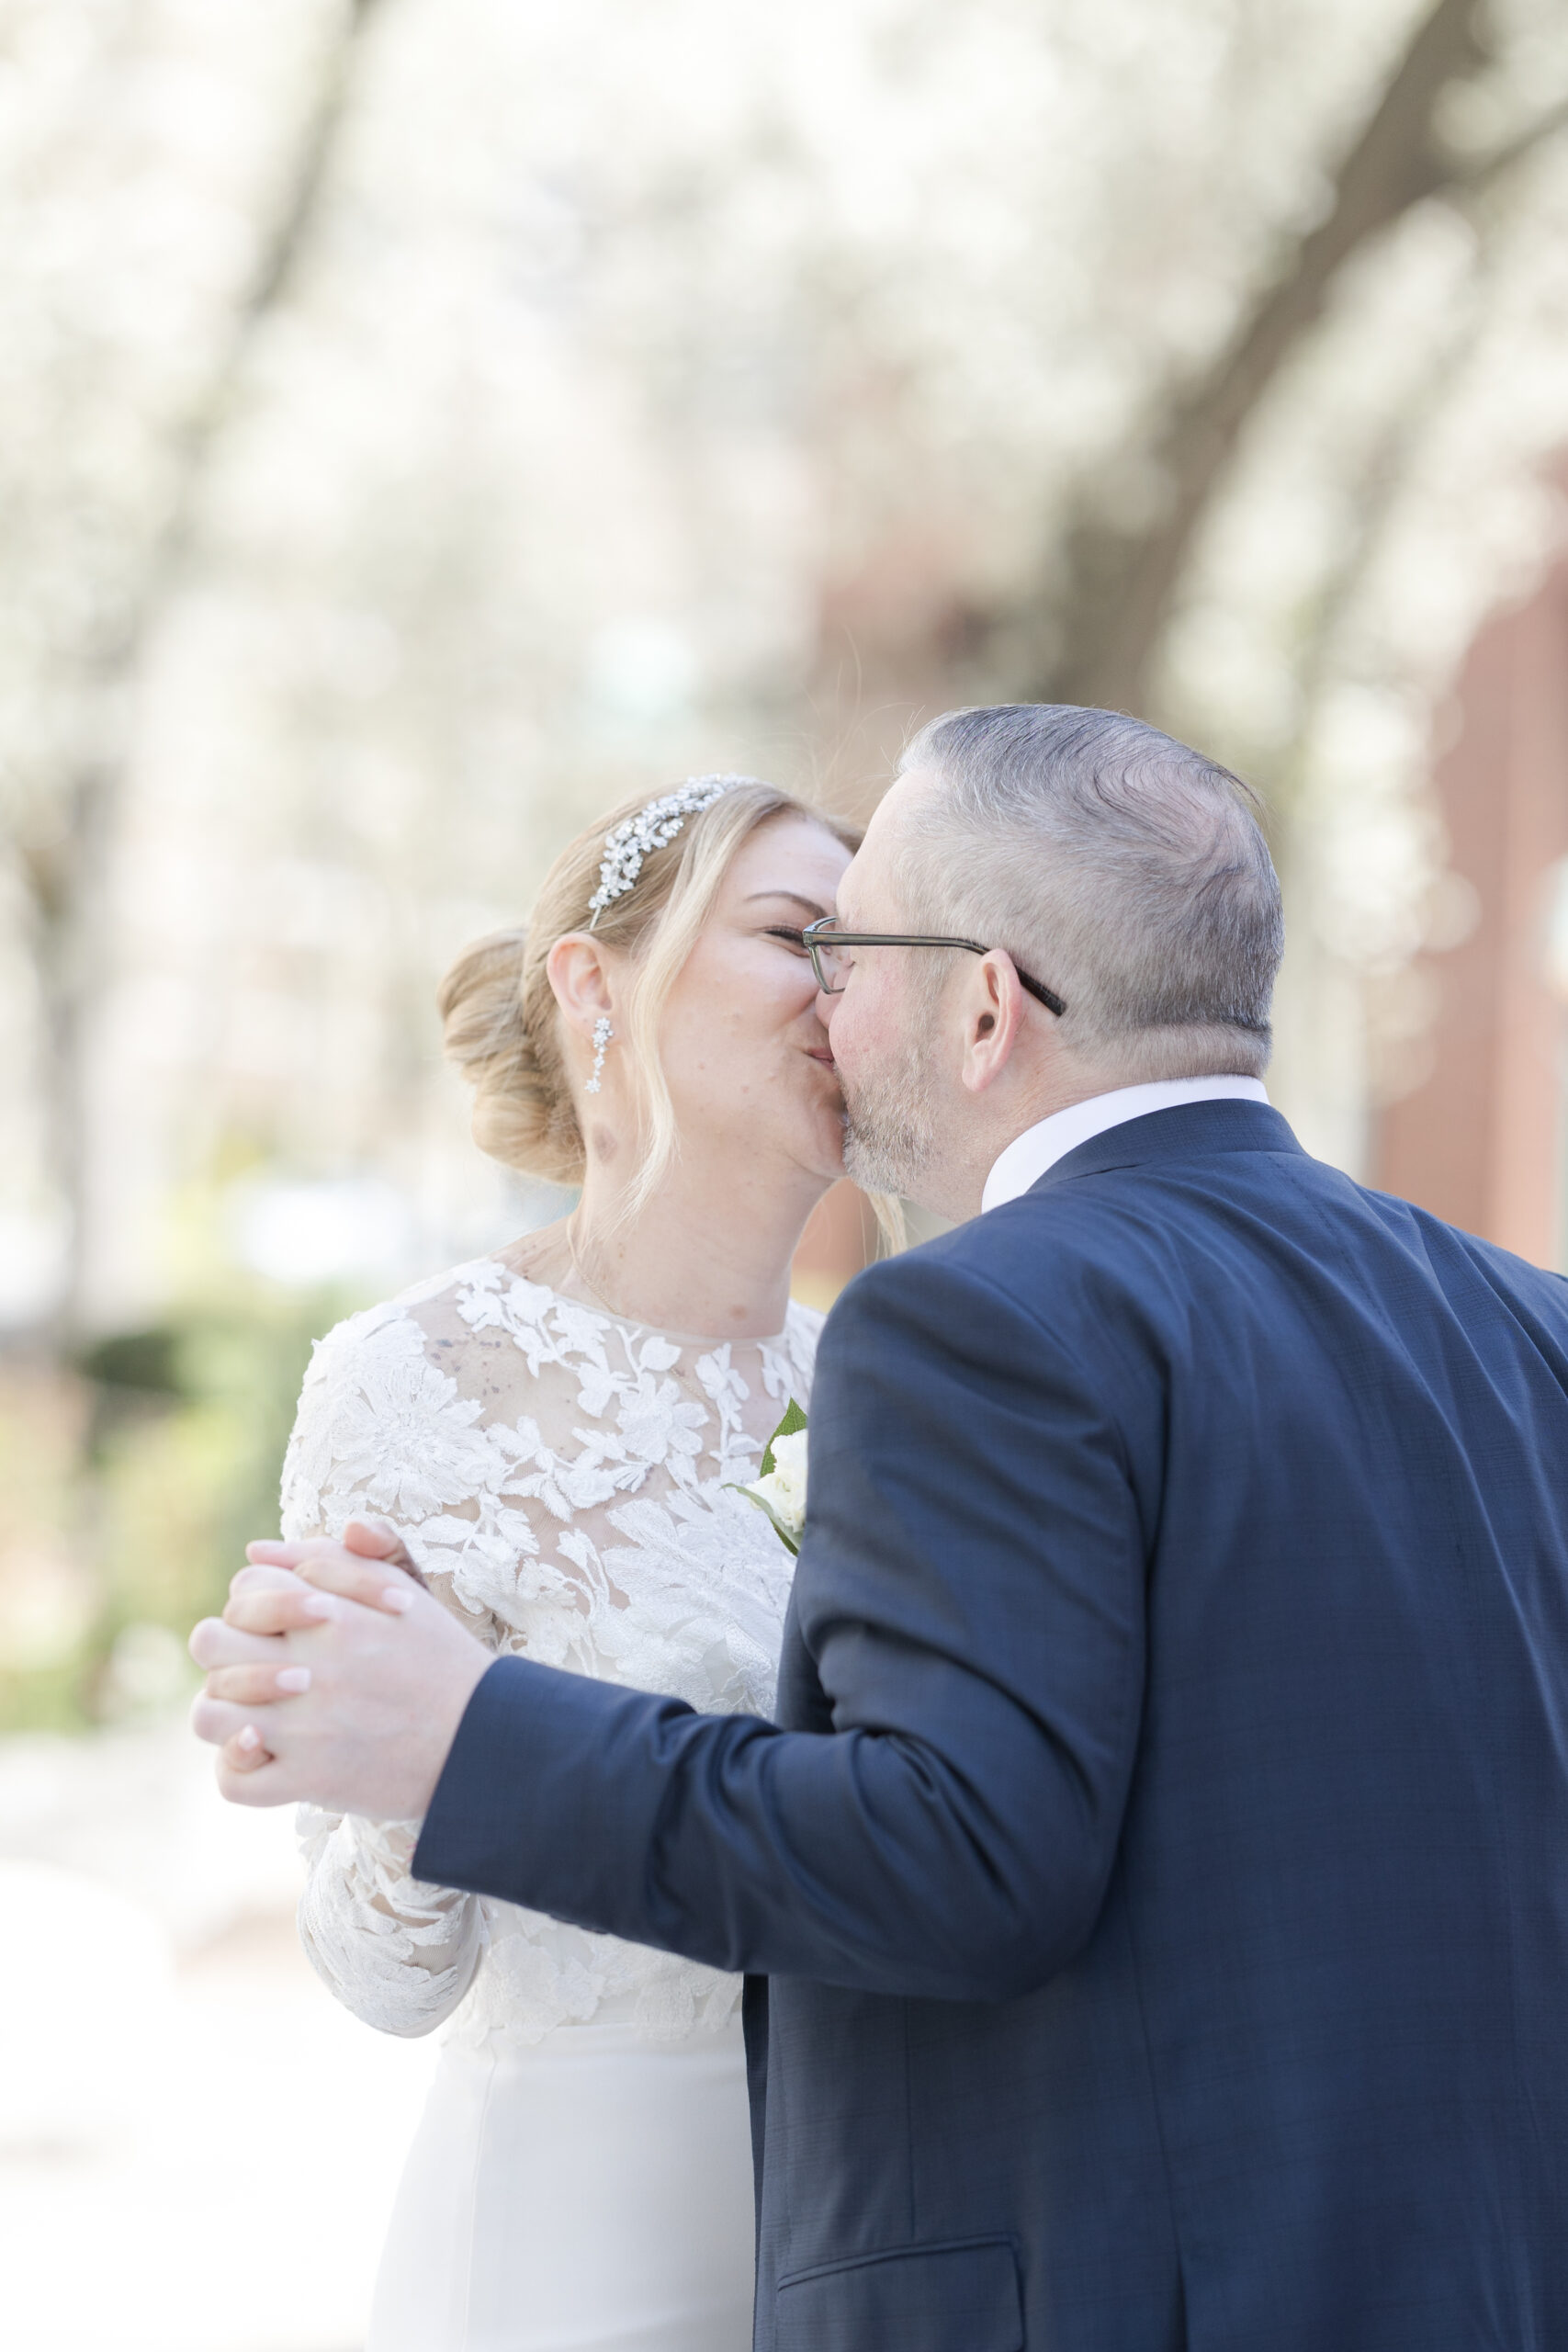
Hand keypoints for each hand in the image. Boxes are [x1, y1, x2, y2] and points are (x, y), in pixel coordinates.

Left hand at [188, 1534, 489, 1817]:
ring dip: (224, 1711)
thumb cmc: (440, 1658)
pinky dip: (238, 1767)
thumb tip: (258, 1549)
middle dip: (225, 1650)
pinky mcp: (309, 1779)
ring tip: (257, 1712)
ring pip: (208, 1714)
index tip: (283, 1624)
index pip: (244, 1587)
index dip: (256, 1602)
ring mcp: (303, 1726)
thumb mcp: (402, 1588)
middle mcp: (307, 1665)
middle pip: (209, 1642)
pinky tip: (264, 1753)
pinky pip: (234, 1780)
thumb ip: (336, 1558)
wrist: (482, 1738)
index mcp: (328, 1611)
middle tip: (260, 1666)